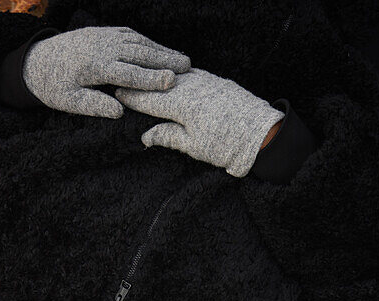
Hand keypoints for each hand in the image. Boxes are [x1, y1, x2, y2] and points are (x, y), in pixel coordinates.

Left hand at [22, 27, 190, 118]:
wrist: (37, 61)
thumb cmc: (53, 87)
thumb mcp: (69, 102)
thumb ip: (94, 106)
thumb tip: (120, 112)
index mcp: (94, 67)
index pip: (128, 73)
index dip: (151, 78)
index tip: (171, 81)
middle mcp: (102, 47)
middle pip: (138, 53)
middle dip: (164, 59)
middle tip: (188, 67)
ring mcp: (103, 36)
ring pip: (137, 42)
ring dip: (160, 50)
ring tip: (182, 60)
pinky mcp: (104, 32)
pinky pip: (130, 35)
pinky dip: (148, 42)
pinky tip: (161, 50)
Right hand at [115, 68, 283, 176]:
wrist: (260, 135)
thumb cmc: (225, 146)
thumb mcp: (193, 147)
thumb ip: (168, 137)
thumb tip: (145, 137)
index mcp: (182, 105)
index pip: (151, 100)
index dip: (133, 99)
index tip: (118, 96)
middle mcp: (192, 87)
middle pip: (161, 85)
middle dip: (143, 86)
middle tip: (125, 85)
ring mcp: (206, 81)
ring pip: (176, 77)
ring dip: (160, 80)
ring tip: (145, 81)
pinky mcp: (217, 81)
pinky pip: (191, 75)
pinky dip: (179, 78)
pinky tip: (173, 80)